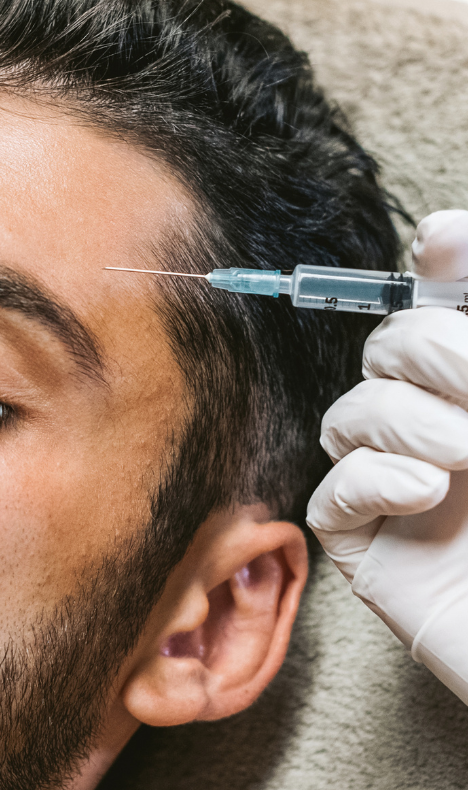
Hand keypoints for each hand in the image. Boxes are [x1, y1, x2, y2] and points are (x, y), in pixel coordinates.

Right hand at [307, 210, 467, 702]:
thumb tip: (443, 231)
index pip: (445, 311)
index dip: (438, 272)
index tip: (448, 253)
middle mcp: (456, 435)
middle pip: (388, 349)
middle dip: (426, 352)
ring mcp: (415, 496)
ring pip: (353, 413)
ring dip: (402, 418)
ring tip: (462, 458)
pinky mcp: (379, 558)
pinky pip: (334, 493)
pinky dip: (370, 479)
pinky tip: (428, 494)